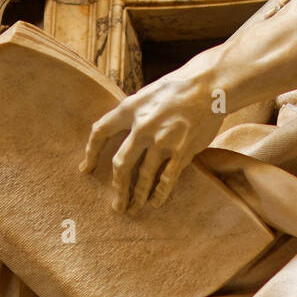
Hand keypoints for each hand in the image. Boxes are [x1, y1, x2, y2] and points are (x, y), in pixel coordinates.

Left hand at [79, 70, 224, 212]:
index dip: (90, 152)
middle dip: (117, 188)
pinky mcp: (181, 151)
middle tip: (115, 205)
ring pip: (143, 176)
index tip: (86, 169)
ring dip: (137, 196)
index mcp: (130, 109)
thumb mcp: (148, 93)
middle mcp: (142, 127)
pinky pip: (167, 179)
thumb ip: (135, 113)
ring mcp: (162, 141)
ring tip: (133, 209)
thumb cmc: (179, 88)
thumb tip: (123, 132)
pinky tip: (155, 203)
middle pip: (120, 164)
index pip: (100, 132)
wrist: (210, 86)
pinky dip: (160, 193)